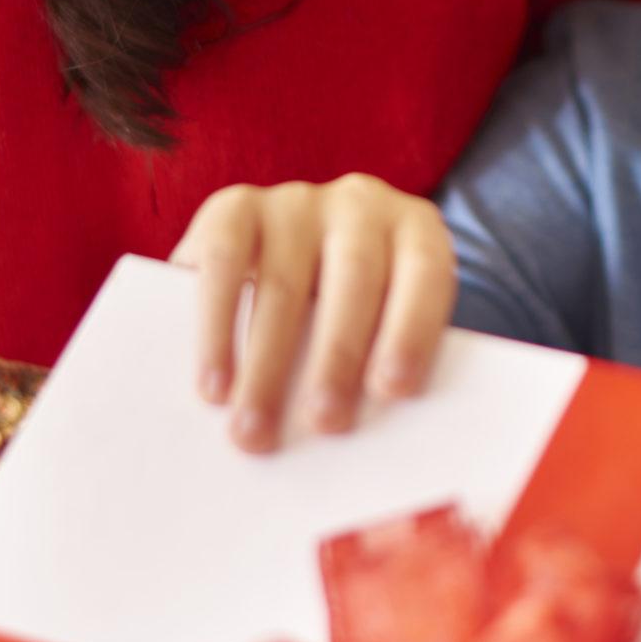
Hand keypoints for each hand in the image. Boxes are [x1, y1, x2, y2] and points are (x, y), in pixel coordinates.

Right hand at [172, 174, 456, 452]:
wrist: (272, 262)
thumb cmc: (345, 317)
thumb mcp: (377, 327)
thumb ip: (381, 362)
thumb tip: (364, 439)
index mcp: (416, 230)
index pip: (426, 273)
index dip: (412, 329)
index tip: (392, 391)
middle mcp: (360, 204)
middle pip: (354, 278)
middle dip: (338, 356)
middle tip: (323, 424)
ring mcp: (296, 201)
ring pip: (282, 282)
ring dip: (267, 364)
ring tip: (254, 431)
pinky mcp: (236, 208)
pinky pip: (223, 262)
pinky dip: (217, 329)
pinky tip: (214, 385)